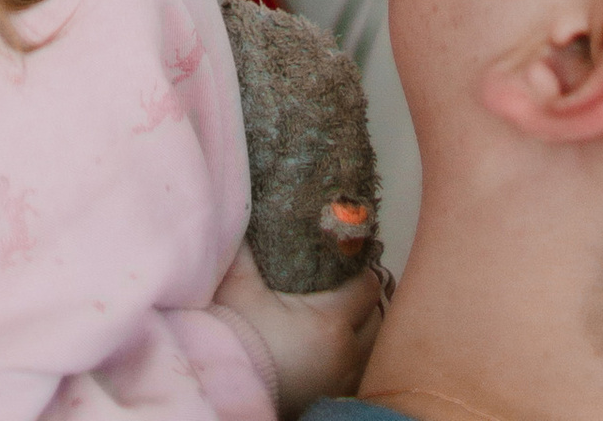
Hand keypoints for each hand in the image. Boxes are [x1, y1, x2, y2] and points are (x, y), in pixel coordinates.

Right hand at [214, 241, 384, 416]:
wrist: (225, 390)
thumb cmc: (234, 337)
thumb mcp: (237, 284)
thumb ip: (249, 244)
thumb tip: (249, 205)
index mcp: (331, 324)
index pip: (368, 285)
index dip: (356, 267)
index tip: (339, 257)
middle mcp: (347, 356)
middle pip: (377, 316)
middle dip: (361, 298)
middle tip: (336, 283)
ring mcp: (343, 382)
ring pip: (372, 345)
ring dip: (359, 327)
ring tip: (335, 312)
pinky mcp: (334, 398)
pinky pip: (358, 369)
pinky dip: (350, 353)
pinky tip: (328, 343)